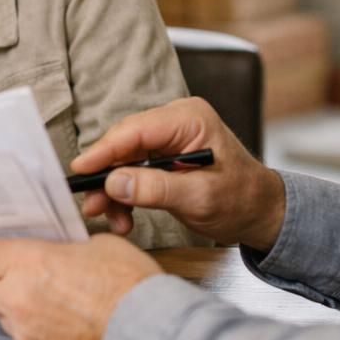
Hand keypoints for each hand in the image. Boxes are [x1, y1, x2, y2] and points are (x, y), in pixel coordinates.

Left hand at [0, 234, 160, 339]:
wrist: (152, 336)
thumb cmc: (131, 287)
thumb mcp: (96, 247)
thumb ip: (65, 251)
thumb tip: (57, 255)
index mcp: (29, 263)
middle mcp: (18, 300)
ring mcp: (26, 334)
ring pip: (2, 314)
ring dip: (8, 305)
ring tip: (39, 299)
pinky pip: (25, 338)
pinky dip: (33, 328)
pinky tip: (58, 323)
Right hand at [73, 97, 285, 250]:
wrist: (260, 213)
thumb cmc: (240, 200)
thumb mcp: (199, 197)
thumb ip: (156, 188)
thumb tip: (114, 183)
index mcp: (189, 119)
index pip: (135, 130)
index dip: (104, 150)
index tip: (80, 170)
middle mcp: (176, 121)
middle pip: (124, 143)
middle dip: (106, 176)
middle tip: (90, 204)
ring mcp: (169, 137)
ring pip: (124, 159)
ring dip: (114, 191)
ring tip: (111, 220)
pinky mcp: (163, 155)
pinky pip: (133, 170)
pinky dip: (125, 194)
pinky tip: (123, 217)